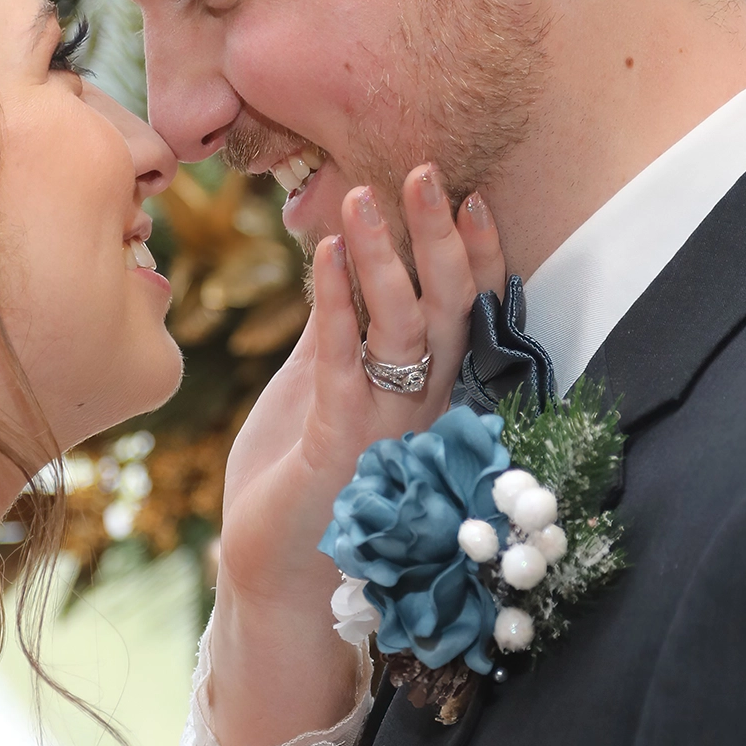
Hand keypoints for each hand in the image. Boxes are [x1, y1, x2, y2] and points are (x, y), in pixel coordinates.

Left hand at [208, 171, 505, 745]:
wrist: (272, 574)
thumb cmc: (297, 481)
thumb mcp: (319, 389)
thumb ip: (339, 331)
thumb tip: (343, 261)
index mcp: (425, 394)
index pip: (462, 314)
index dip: (474, 256)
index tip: (470, 196)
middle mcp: (420, 410)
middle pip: (447, 311)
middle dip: (439, 239)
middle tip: (427, 171)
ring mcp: (383, 429)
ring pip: (402, 331)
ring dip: (383, 258)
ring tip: (362, 196)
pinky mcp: (337, 446)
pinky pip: (344, 364)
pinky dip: (332, 304)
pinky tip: (319, 254)